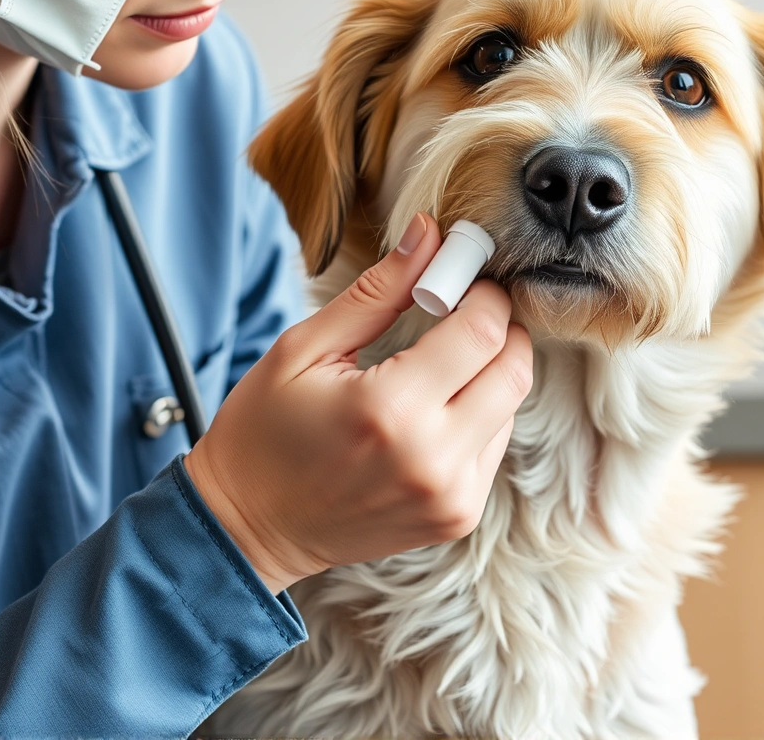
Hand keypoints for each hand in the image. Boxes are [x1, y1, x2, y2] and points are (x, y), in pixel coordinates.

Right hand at [184, 213, 531, 592]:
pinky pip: (495, 445)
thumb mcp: (304, 349)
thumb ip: (377, 291)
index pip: (483, 332)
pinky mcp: (458, 517)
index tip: (459, 277)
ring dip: (488, 372)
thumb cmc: (264, 432)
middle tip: (461, 311)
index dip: (481, 293)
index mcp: (391, 410)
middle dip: (499, 328)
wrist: (249, 529)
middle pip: (515, 369)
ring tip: (436, 364)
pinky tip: (431, 409)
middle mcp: (434, 459)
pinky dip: (478, 414)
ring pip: (511, 406)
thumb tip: (429, 234)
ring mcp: (452, 497)